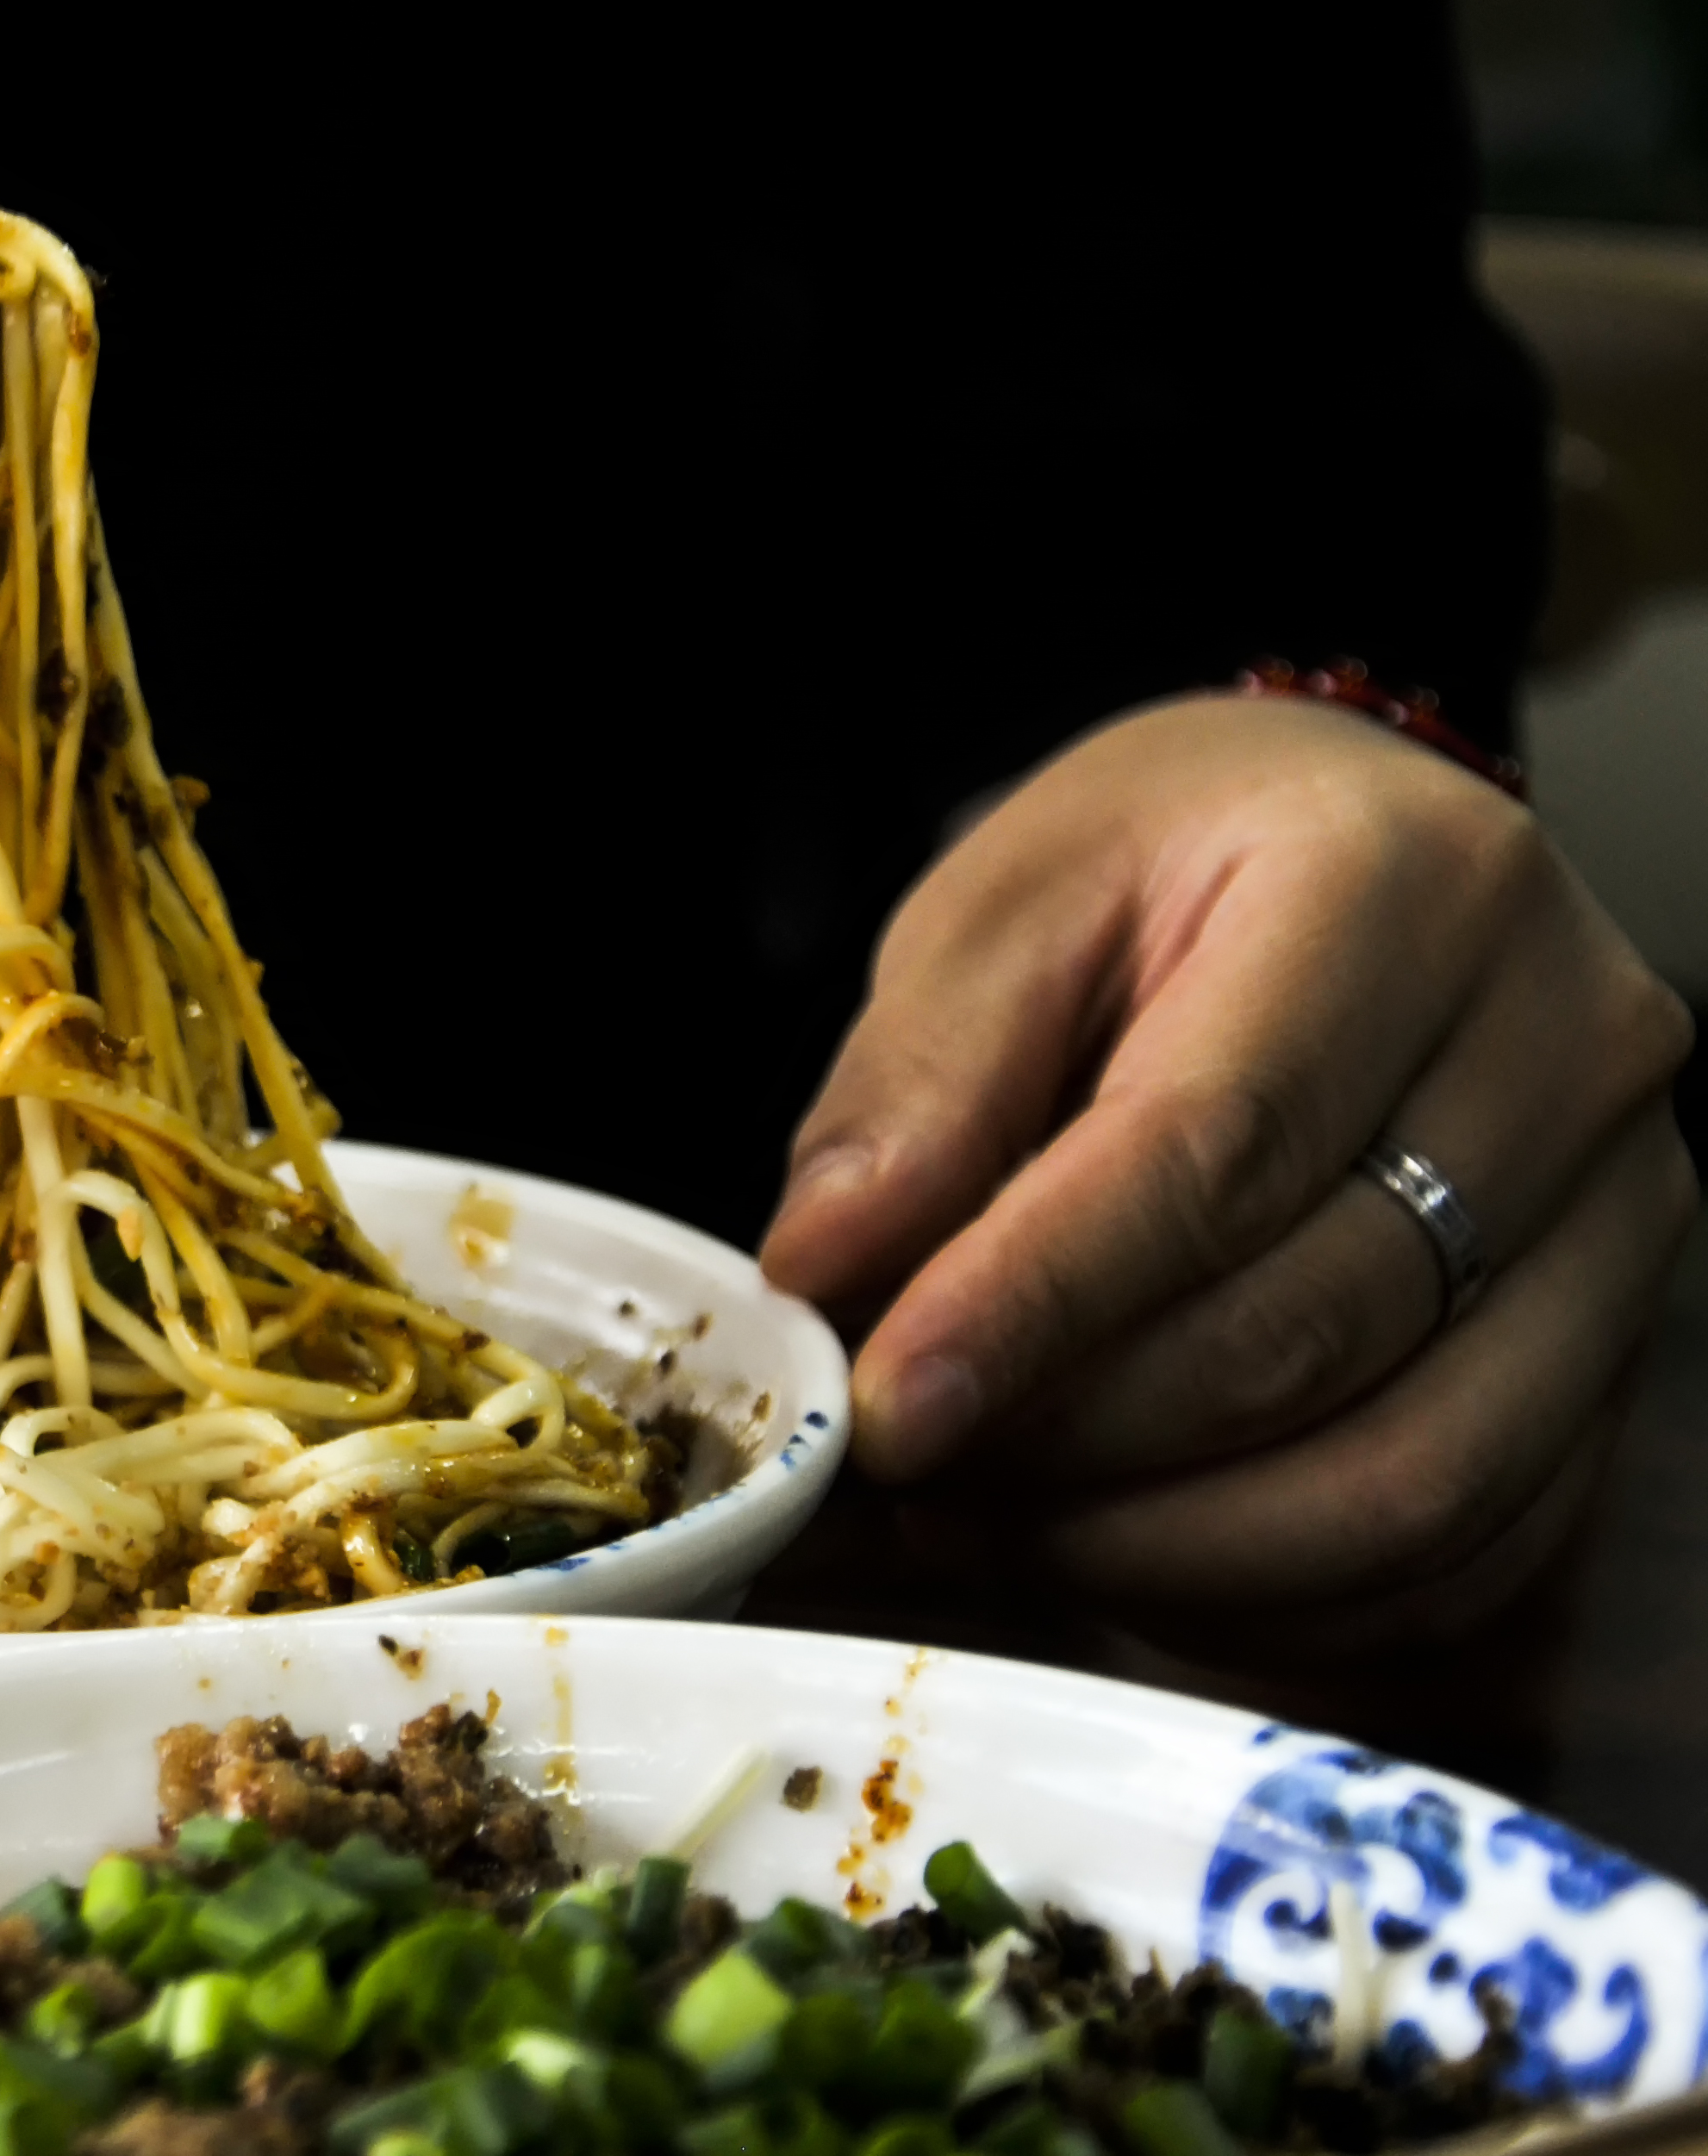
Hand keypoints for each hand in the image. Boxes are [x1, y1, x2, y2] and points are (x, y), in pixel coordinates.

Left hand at [760, 694, 1696, 1649]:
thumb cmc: (1169, 875)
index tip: (888, 1406)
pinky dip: (1271, 1595)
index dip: (1030, 1303)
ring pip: (1404, 1478)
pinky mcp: (1616, 1354)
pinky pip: (1466, 1549)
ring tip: (988, 1517)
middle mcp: (1564, 1050)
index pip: (1211, 1148)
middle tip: (907, 1468)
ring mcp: (1626, 1218)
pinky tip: (1114, 1550)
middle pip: (1304, 1334)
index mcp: (1404, 888)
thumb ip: (913, 1088)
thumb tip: (829, 1269)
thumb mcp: (1005, 907)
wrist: (1341, 861)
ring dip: (1161, 1546)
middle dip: (1071, 1440)